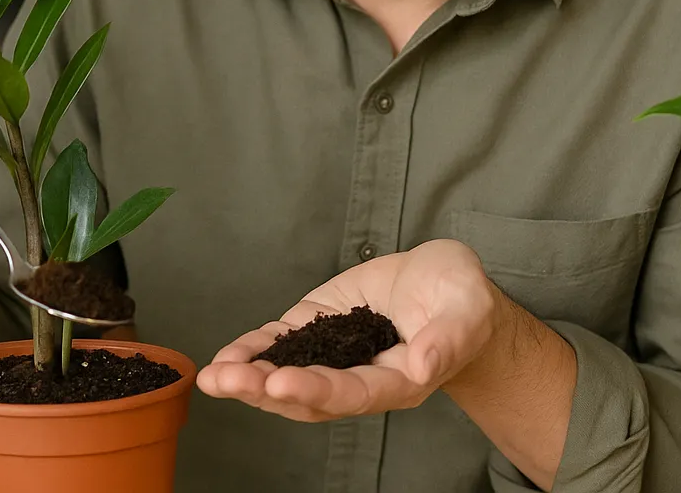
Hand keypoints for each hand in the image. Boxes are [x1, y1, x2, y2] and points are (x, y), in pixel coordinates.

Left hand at [197, 239, 503, 421]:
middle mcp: (361, 377)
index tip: (280, 384)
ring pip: (288, 376)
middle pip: (310, 394)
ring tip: (214, 377)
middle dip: (265, 390)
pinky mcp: (320, 327)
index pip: (354, 392)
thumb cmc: (463, 301)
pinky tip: (227, 358)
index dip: (317, 390)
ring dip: (249, 379)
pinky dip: (254, 352)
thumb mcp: (466, 312)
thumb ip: (446, 340)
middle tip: (227, 381)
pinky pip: (282, 346)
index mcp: (398, 381)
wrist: (447, 286)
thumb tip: (424, 366)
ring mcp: (335, 354)